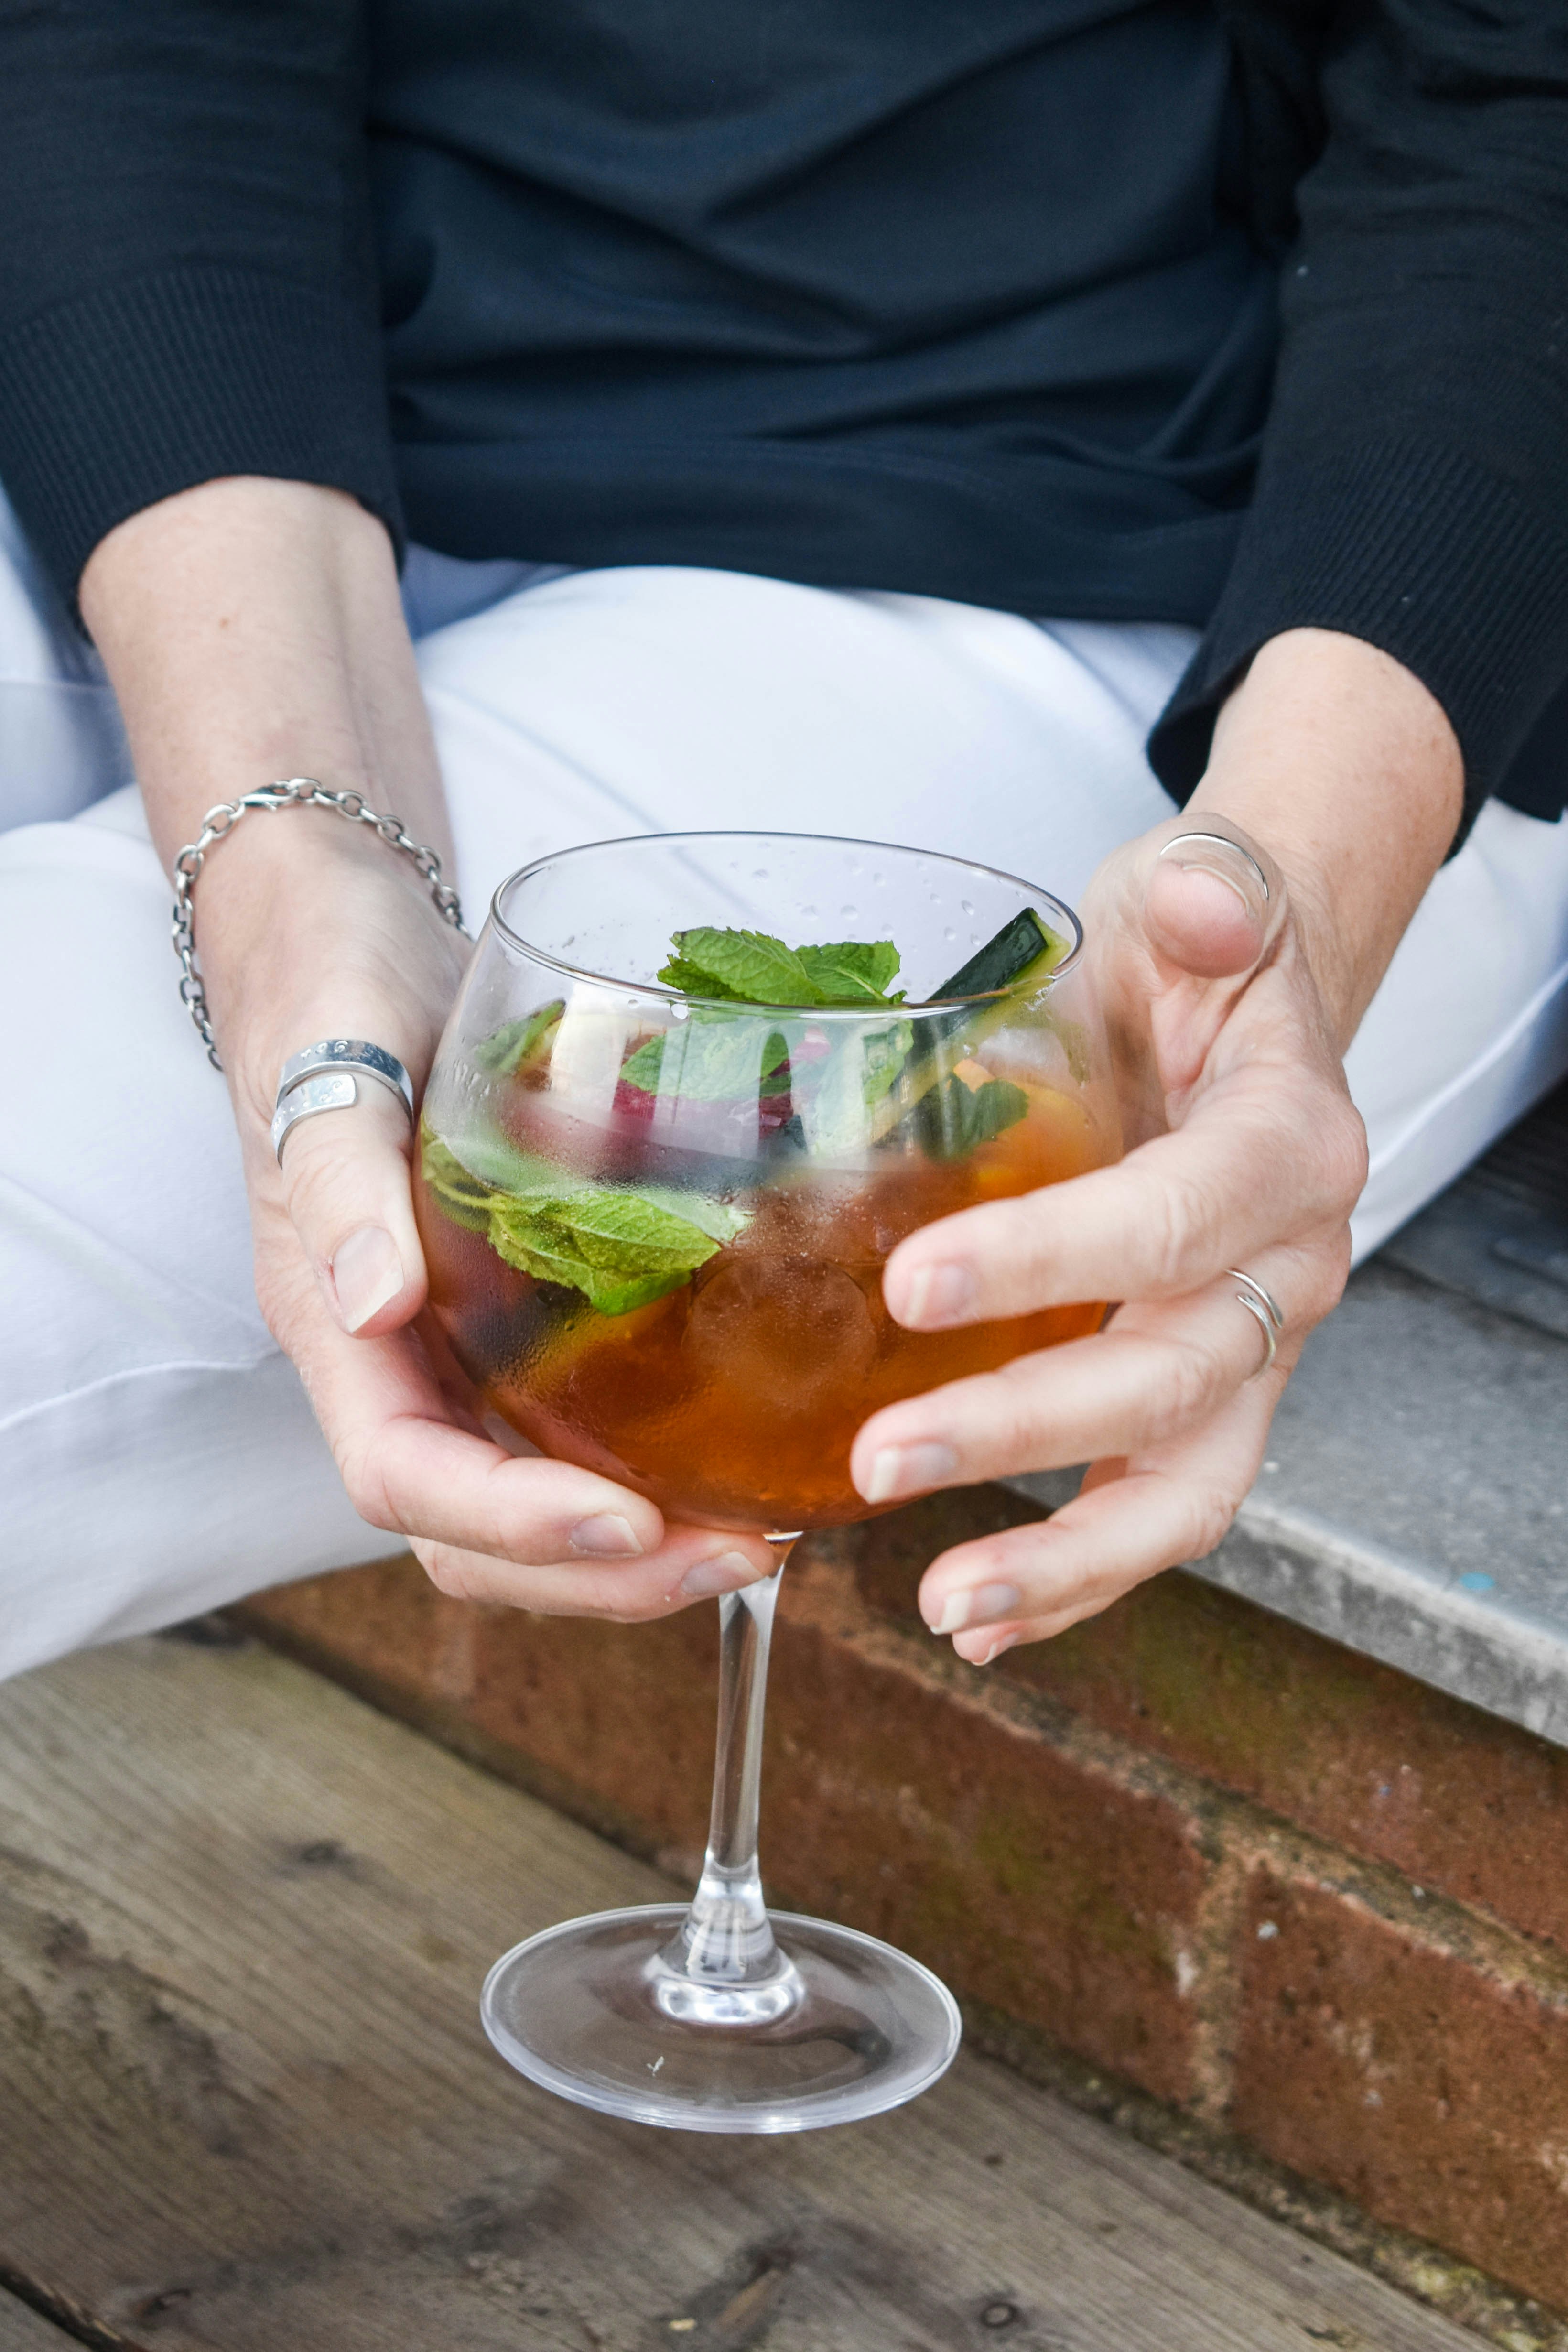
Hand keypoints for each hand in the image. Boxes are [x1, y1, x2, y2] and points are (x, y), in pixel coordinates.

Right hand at [242, 876, 777, 1617]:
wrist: (346, 945)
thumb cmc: (329, 994)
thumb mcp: (328, 1065)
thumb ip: (339, 1179)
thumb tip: (372, 1303)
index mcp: (333, 1328)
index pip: (403, 1477)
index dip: (511, 1524)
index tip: (628, 1523)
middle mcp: (395, 1362)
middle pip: (475, 1535)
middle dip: (602, 1573)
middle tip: (744, 1555)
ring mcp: (456, 1349)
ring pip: (532, 1498)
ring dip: (640, 1546)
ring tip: (765, 1536)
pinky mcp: (516, 1317)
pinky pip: (575, 1425)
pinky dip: (655, 1464)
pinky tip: (746, 1454)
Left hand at [847, 629, 1462, 1661]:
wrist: (1245, 1013)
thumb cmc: (1198, 965)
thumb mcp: (1202, 898)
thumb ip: (1209, 895)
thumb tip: (1192, 894)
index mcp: (1289, 1147)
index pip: (1173, 1219)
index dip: (1050, 1258)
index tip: (913, 1285)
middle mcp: (1290, 1268)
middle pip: (1171, 1377)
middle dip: (1023, 1429)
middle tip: (879, 1459)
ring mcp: (1253, 1350)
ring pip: (1186, 1486)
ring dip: (1064, 1556)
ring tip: (944, 1603)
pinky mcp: (1206, 1399)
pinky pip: (1159, 1508)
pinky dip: (1076, 1576)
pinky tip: (980, 1614)